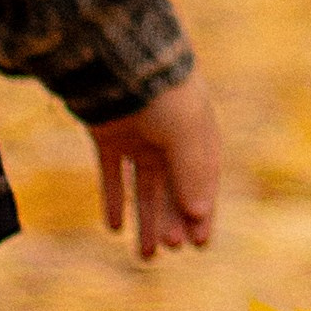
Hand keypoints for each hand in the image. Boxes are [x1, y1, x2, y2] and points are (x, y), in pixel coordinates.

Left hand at [91, 72, 220, 260]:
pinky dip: (114, 199)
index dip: (202, 213)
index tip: (199, 244)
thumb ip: (192, 174)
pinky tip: (114, 228)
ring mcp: (138, 136)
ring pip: (144, 187)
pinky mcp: (107, 134)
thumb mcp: (185, 134)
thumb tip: (198, 214)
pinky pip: (112, 174)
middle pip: (173, 189)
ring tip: (145, 255)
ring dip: (146, 220)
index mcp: (197, 133)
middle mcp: (169, 137)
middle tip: (168, 248)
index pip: (203, 181)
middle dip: (172, 221)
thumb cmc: (160, 92)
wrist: (114, 55)